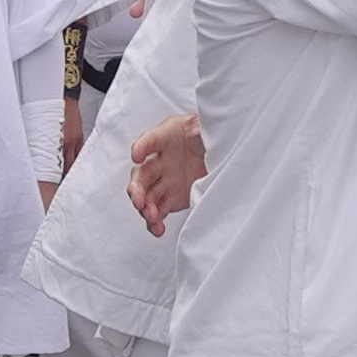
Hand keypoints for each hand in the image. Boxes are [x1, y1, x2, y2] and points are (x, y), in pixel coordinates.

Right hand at [129, 114, 205, 234]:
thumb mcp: (204, 126)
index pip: (151, 140)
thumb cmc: (206, 134)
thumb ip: (199, 127)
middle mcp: (161, 161)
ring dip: (145, 207)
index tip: (136, 155)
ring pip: (147, 195)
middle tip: (138, 199)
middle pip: (142, 174)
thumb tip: (198, 129)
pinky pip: (159, 211)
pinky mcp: (172, 198)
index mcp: (167, 138)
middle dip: (136, 187)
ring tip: (150, 216)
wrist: (220, 154)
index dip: (142, 147)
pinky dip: (155, 222)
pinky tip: (157, 229)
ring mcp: (165, 181)